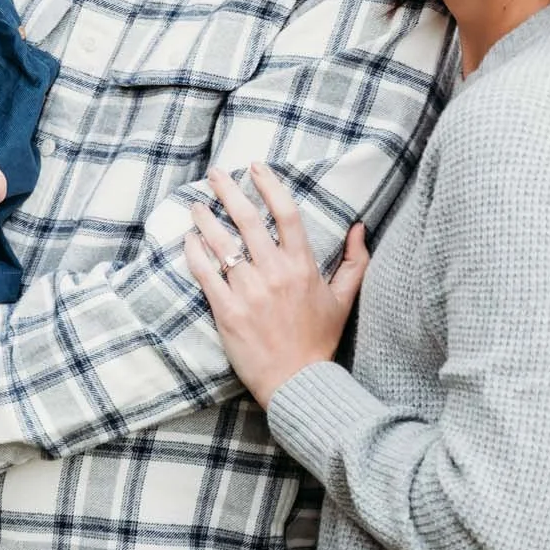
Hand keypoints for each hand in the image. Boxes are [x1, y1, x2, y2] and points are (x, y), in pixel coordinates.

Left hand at [185, 163, 368, 409]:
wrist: (298, 383)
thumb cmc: (320, 340)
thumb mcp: (346, 299)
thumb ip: (355, 261)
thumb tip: (360, 227)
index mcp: (303, 266)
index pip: (285, 213)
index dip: (269, 184)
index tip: (255, 167)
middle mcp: (274, 273)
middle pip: (247, 219)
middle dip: (228, 190)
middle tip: (216, 173)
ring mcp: (249, 291)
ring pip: (221, 243)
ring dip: (205, 218)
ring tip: (195, 204)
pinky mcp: (227, 310)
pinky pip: (206, 273)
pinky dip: (195, 252)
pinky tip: (189, 239)